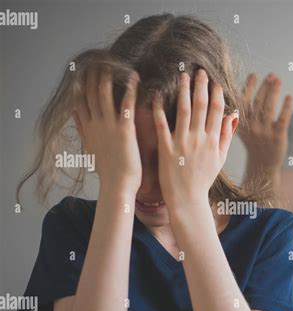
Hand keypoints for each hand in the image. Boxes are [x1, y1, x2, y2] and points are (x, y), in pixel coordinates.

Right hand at [73, 67, 141, 194]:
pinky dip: (129, 88)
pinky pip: (125, 104)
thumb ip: (83, 130)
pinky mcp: (124, 130)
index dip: (81, 85)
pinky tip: (134, 77)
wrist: (118, 186)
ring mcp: (108, 126)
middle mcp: (95, 125)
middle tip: (98, 59)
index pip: (80, 101)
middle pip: (89, 93)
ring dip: (108, 76)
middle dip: (92, 74)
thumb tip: (75, 114)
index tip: (83, 71)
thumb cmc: (109, 172)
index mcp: (88, 130)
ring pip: (104, 94)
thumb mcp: (91, 149)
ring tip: (114, 62)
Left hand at [152, 69, 237, 210]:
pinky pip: (162, 125)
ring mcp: (182, 143)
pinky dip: (159, 109)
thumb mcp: (220, 160)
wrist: (187, 199)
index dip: (216, 93)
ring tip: (182, 75)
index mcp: (213, 141)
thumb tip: (233, 115)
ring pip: (184, 110)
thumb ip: (226, 137)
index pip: (217, 111)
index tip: (214, 80)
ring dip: (183, 90)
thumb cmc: (203, 180)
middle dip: (201, 85)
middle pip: (202, 106)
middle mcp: (199, 139)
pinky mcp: (166, 148)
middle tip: (199, 70)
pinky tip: (157, 94)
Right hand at [238, 72, 292, 172]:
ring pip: (269, 108)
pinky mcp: (278, 137)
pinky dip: (286, 107)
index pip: (243, 101)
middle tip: (272, 75)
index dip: (248, 87)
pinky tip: (289, 97)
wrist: (262, 165)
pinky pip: (283, 119)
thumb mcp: (244, 129)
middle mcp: (252, 127)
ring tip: (278, 80)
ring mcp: (265, 132)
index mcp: (242, 124)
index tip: (253, 74)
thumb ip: (243, 112)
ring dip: (273, 92)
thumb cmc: (254, 143)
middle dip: (264, 86)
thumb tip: (244, 89)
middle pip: (258, 102)